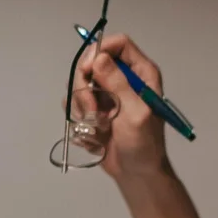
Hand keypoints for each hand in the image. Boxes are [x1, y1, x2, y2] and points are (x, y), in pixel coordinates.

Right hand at [81, 31, 171, 187]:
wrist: (135, 172)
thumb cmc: (143, 144)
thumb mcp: (135, 112)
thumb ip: (117, 83)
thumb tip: (98, 57)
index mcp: (141, 73)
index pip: (119, 44)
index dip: (100, 51)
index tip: (88, 70)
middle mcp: (123, 78)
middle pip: (92, 62)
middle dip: (85, 86)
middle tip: (91, 109)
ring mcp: (106, 94)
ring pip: (79, 84)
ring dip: (82, 107)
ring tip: (97, 127)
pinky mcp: (93, 109)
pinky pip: (74, 103)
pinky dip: (79, 119)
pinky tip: (93, 134)